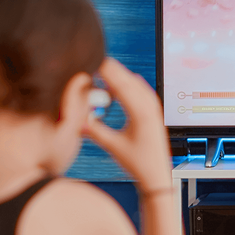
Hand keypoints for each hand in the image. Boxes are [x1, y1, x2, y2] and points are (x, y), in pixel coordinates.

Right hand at [83, 58, 171, 191]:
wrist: (157, 175)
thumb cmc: (139, 163)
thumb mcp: (114, 146)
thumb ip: (95, 131)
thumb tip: (77, 119)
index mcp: (142, 114)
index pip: (122, 86)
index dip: (108, 72)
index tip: (95, 62)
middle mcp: (151, 108)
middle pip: (130, 81)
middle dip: (114, 70)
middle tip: (97, 59)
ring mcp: (155, 109)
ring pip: (137, 84)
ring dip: (122, 76)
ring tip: (105, 69)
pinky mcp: (155, 113)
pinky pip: (143, 91)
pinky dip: (130, 84)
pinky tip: (123, 82)